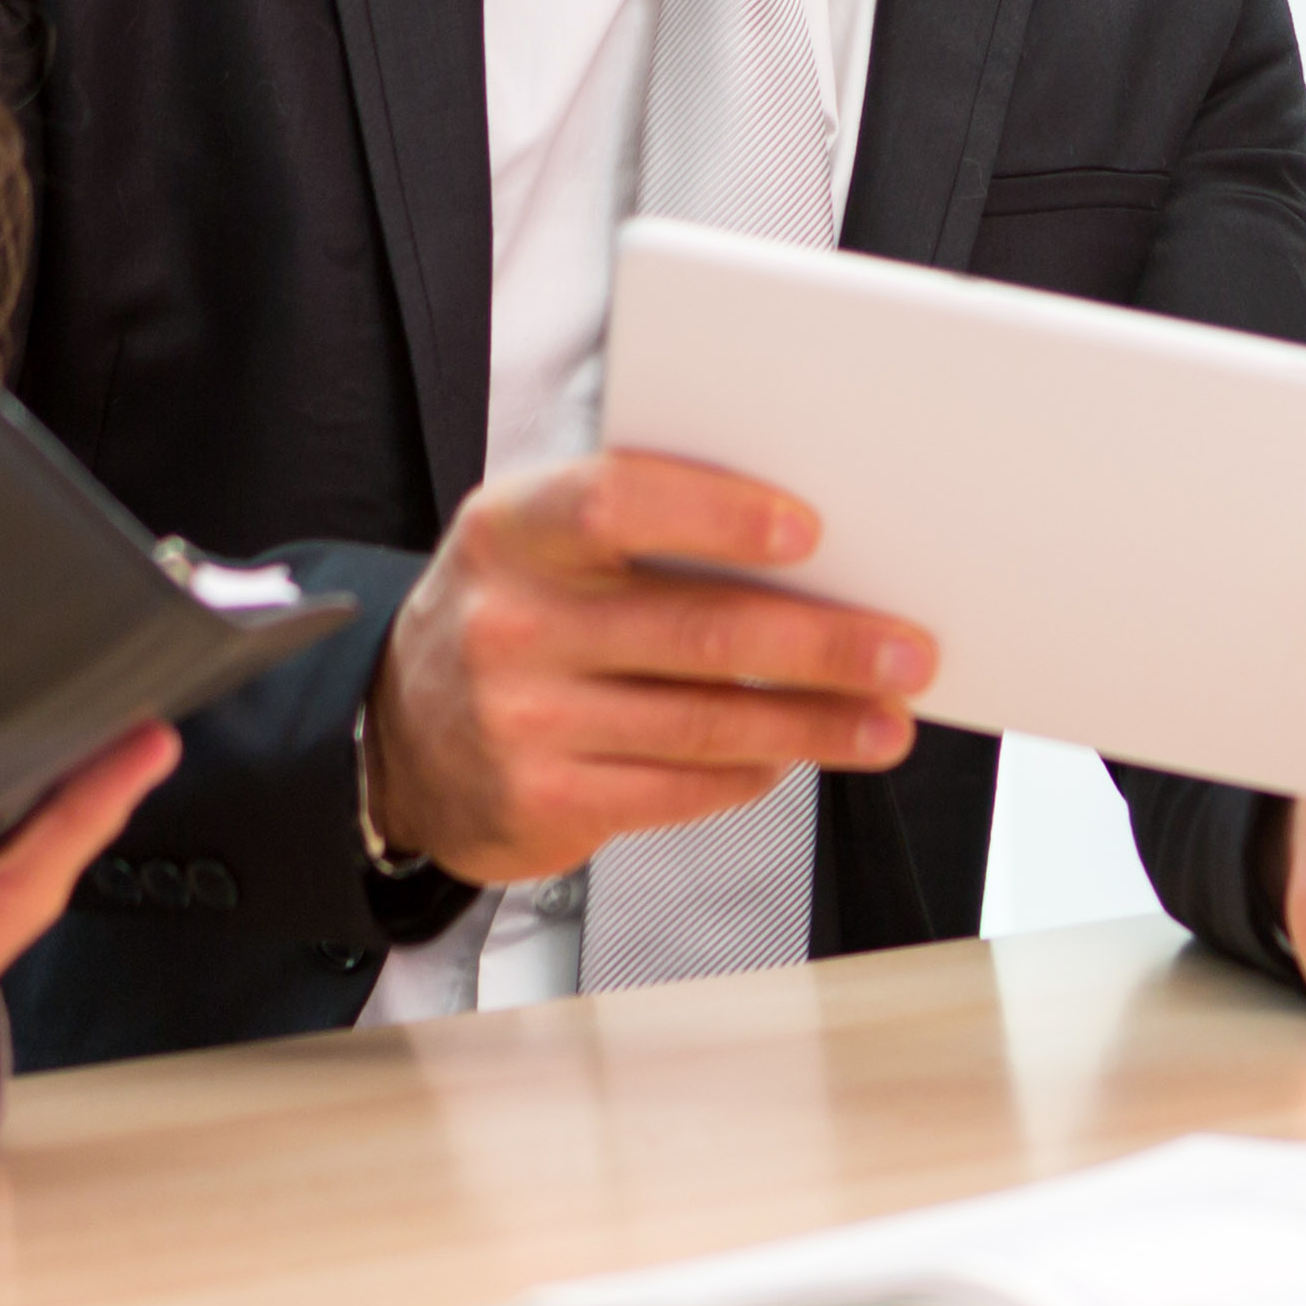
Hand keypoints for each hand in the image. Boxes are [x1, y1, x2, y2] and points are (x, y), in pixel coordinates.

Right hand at [361, 450, 928, 885]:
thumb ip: (640, 525)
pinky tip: (795, 755)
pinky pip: (678, 787)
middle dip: (822, 643)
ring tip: (886, 720)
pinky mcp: (541, 803)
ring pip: (705, 723)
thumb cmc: (512, 615)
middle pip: (695, 629)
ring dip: (815, 724)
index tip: (811, 532)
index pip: (616, 503)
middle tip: (904, 651)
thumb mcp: (540, 544)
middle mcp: (508, 622)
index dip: (718, 515)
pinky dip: (751, 772)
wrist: (400, 741)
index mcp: (512, 528)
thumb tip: (809, 544)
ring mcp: (519, 721)